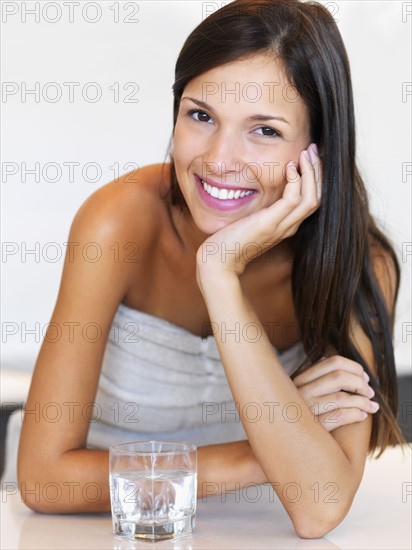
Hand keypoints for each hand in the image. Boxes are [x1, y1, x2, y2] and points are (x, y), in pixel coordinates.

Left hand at [196, 143, 321, 278]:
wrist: (219, 261)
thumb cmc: (229, 241)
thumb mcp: (249, 220)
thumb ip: (259, 208)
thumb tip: (257, 187)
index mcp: (285, 226)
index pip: (311, 200)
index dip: (314, 178)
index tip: (309, 157)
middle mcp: (288, 227)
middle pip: (316, 198)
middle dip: (318, 171)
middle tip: (313, 149)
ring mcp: (280, 227)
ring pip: (311, 198)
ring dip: (312, 173)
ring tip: (306, 153)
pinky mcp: (269, 224)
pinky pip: (293, 200)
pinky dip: (296, 181)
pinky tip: (290, 167)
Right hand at [293, 355, 379, 431]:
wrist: (285, 444)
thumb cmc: (296, 416)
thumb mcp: (298, 392)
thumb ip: (313, 377)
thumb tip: (332, 359)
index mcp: (299, 378)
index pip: (332, 361)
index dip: (354, 367)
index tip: (364, 377)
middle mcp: (299, 391)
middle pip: (339, 377)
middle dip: (360, 384)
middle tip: (370, 393)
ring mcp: (305, 409)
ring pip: (341, 398)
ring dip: (363, 401)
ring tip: (372, 406)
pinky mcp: (312, 428)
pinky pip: (340, 416)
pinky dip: (355, 415)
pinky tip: (362, 416)